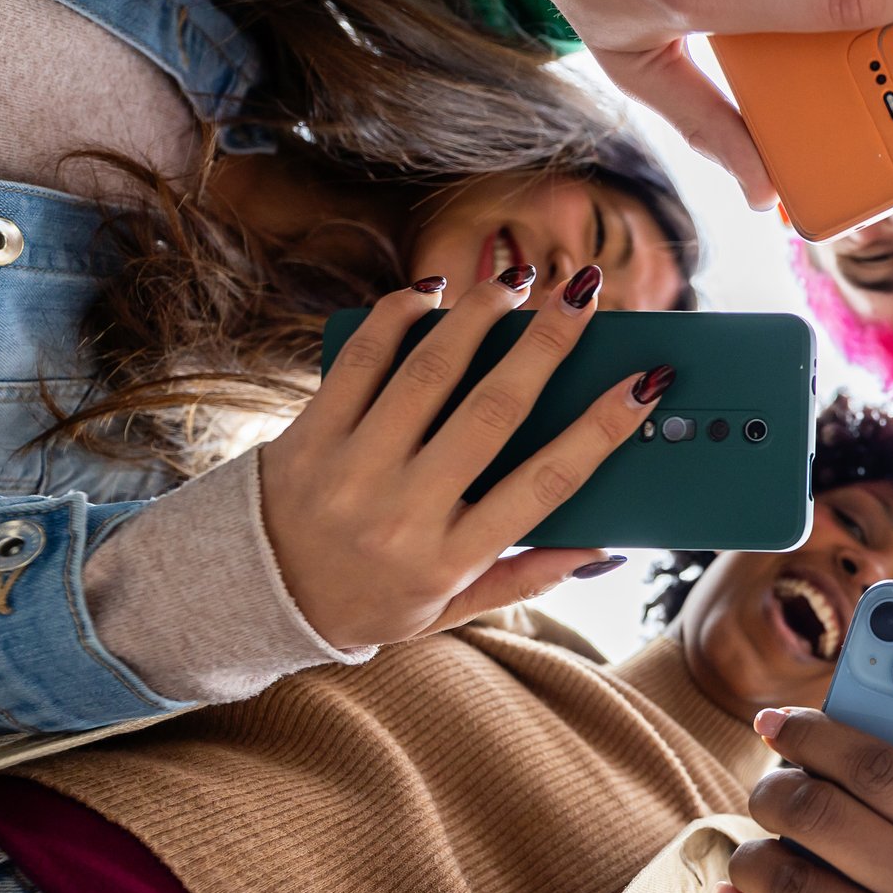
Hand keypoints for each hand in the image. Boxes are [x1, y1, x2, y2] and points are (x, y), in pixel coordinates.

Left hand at [258, 269, 664, 648]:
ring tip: (515, 284)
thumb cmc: (366, 602)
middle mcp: (404, 511)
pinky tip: (430, 293)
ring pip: (428, 371)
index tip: (642, 384)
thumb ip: (525, 578)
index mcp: (449, 557)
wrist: (250, 601)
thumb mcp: (449, 609)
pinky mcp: (309, 432)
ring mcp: (353, 467)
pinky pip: (360, 359)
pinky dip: (397, 316)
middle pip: (493, 411)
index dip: (601, 431)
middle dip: (548, 344)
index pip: (545, 486)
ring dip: (480, 316)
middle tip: (584, 294)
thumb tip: (602, 548)